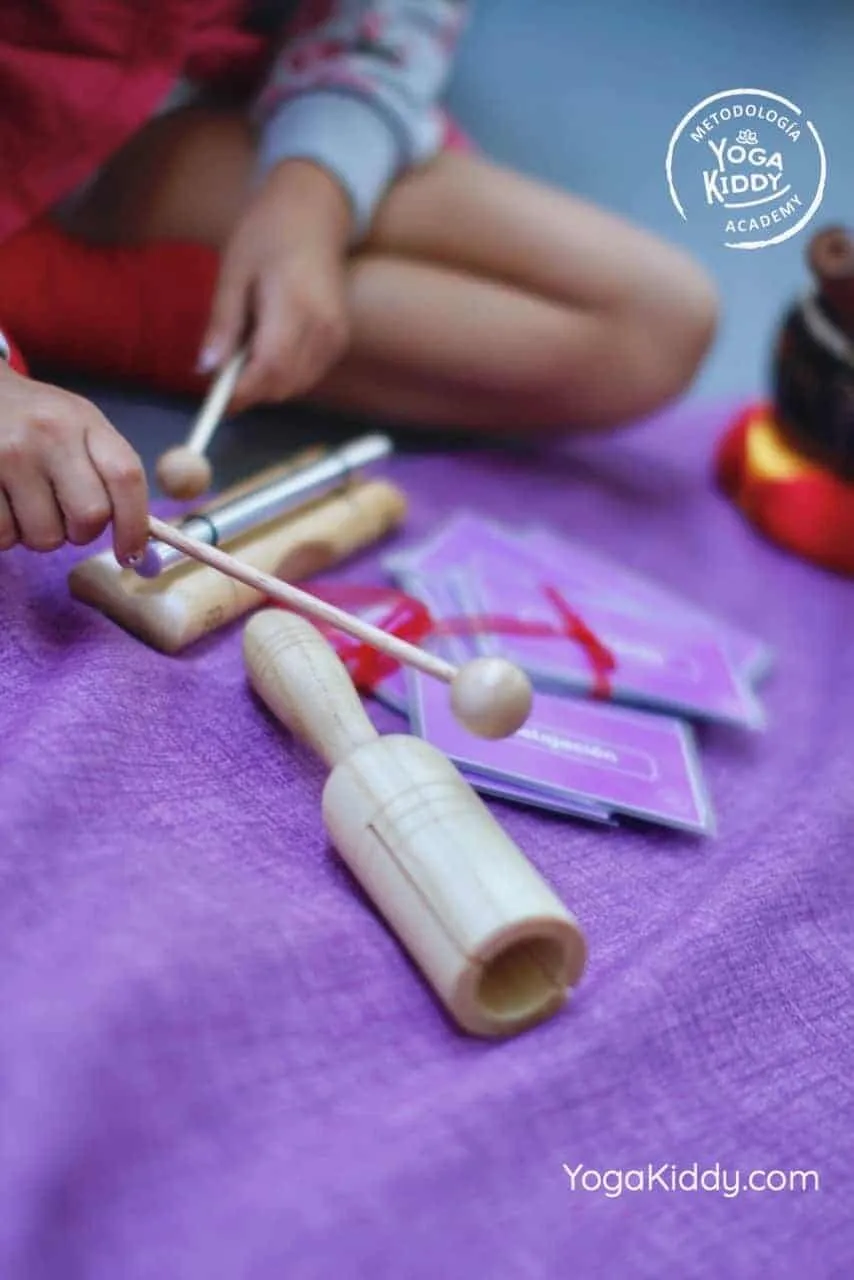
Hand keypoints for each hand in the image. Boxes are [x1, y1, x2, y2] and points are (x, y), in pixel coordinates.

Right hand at [0, 362, 147, 561]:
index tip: (131, 555)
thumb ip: (106, 471)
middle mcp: (49, 434)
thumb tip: (135, 542)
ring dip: (39, 535)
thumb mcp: (75, 425)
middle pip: (89, 516)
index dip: (134, 525)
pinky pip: (4, 536)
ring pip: (45, 537)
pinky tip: (2, 504)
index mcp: (83, 420)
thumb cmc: (33, 420)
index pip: (126, 477)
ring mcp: (10, 455)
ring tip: (25, 504)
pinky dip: (6, 533)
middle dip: (80, 532)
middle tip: (64, 517)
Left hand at [200, 160, 352, 410]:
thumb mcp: (233, 273)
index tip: (218, 400)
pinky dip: (285, 378)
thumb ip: (223, 325)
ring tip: (243, 365)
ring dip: (267, 387)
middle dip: (252, 393)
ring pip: (297, 384)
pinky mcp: (340, 340)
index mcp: (294, 305)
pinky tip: (267, 357)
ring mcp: (336, 335)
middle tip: (223, 385)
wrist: (314, 213)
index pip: (270, 367)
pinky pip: (310, 375)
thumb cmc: (267, 234)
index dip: (243, 391)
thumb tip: (206, 369)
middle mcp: (322, 326)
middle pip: (284, 383)